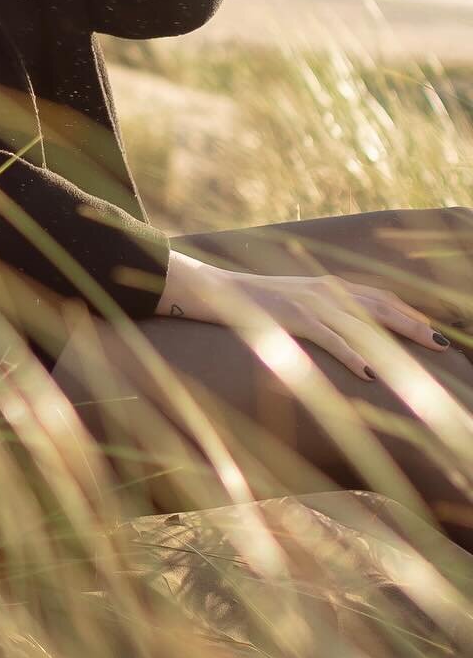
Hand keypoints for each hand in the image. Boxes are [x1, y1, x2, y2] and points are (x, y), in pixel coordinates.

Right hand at [158, 249, 452, 379]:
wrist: (216, 291)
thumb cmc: (254, 301)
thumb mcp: (294, 298)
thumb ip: (321, 308)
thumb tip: (348, 329)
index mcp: (326, 285)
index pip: (378, 296)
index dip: (408, 311)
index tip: (432, 329)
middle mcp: (324, 290)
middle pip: (379, 306)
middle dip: (413, 324)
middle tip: (441, 344)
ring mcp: (309, 303)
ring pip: (362, 323)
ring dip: (394, 341)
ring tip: (421, 357)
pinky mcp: (293, 318)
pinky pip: (328, 338)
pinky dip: (351, 354)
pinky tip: (368, 372)